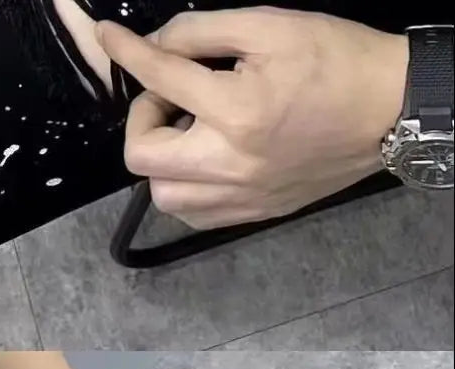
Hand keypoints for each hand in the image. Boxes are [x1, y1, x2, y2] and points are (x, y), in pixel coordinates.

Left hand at [98, 7, 409, 228]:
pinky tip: (203, 159)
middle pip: (143, 158)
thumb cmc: (336, 60)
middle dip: (143, 119)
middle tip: (169, 95)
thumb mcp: (269, 26)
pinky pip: (193, 215)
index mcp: (237, 111)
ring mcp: (242, 197)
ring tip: (189, 130)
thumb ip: (202, 32)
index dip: (128, 52)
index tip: (108, 38)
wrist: (388, 111)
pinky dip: (183, 188)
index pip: (160, 79)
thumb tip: (157, 42)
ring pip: (163, 196)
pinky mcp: (254, 213)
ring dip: (160, 161)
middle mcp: (232, 164)